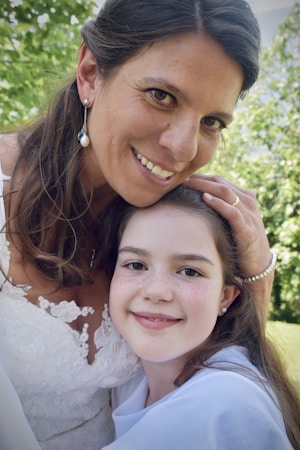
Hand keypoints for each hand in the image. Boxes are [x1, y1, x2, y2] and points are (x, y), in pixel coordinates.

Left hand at [184, 174, 273, 321]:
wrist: (258, 265)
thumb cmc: (239, 242)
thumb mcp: (230, 221)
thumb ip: (218, 209)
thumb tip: (191, 204)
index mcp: (243, 196)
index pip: (218, 180)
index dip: (199, 177)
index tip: (180, 177)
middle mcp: (247, 201)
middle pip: (219, 182)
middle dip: (198, 179)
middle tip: (179, 178)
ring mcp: (249, 213)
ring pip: (225, 192)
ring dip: (204, 186)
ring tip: (187, 184)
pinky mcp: (247, 228)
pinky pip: (231, 211)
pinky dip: (218, 203)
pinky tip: (204, 198)